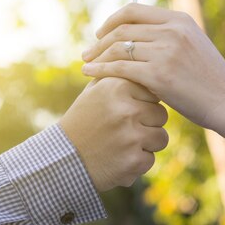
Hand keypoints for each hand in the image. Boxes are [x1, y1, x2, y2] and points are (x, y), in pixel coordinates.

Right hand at [59, 77, 168, 191]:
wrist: (64, 158)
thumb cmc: (83, 120)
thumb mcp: (95, 90)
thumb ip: (120, 75)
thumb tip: (146, 63)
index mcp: (117, 87)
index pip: (153, 92)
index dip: (143, 103)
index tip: (127, 111)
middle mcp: (126, 109)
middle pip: (161, 114)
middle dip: (147, 123)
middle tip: (124, 130)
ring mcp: (131, 136)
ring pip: (161, 137)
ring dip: (146, 143)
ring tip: (122, 143)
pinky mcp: (134, 161)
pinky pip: (151, 159)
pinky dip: (137, 161)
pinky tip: (118, 158)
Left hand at [81, 4, 224, 130]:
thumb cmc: (210, 80)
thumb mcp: (193, 45)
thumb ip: (169, 36)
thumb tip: (139, 35)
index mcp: (180, 19)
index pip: (134, 10)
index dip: (112, 20)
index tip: (101, 33)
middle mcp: (172, 30)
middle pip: (122, 28)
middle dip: (100, 40)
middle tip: (87, 51)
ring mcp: (165, 52)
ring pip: (118, 47)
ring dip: (96, 55)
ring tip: (85, 63)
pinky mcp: (159, 75)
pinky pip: (120, 67)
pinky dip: (100, 69)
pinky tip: (89, 74)